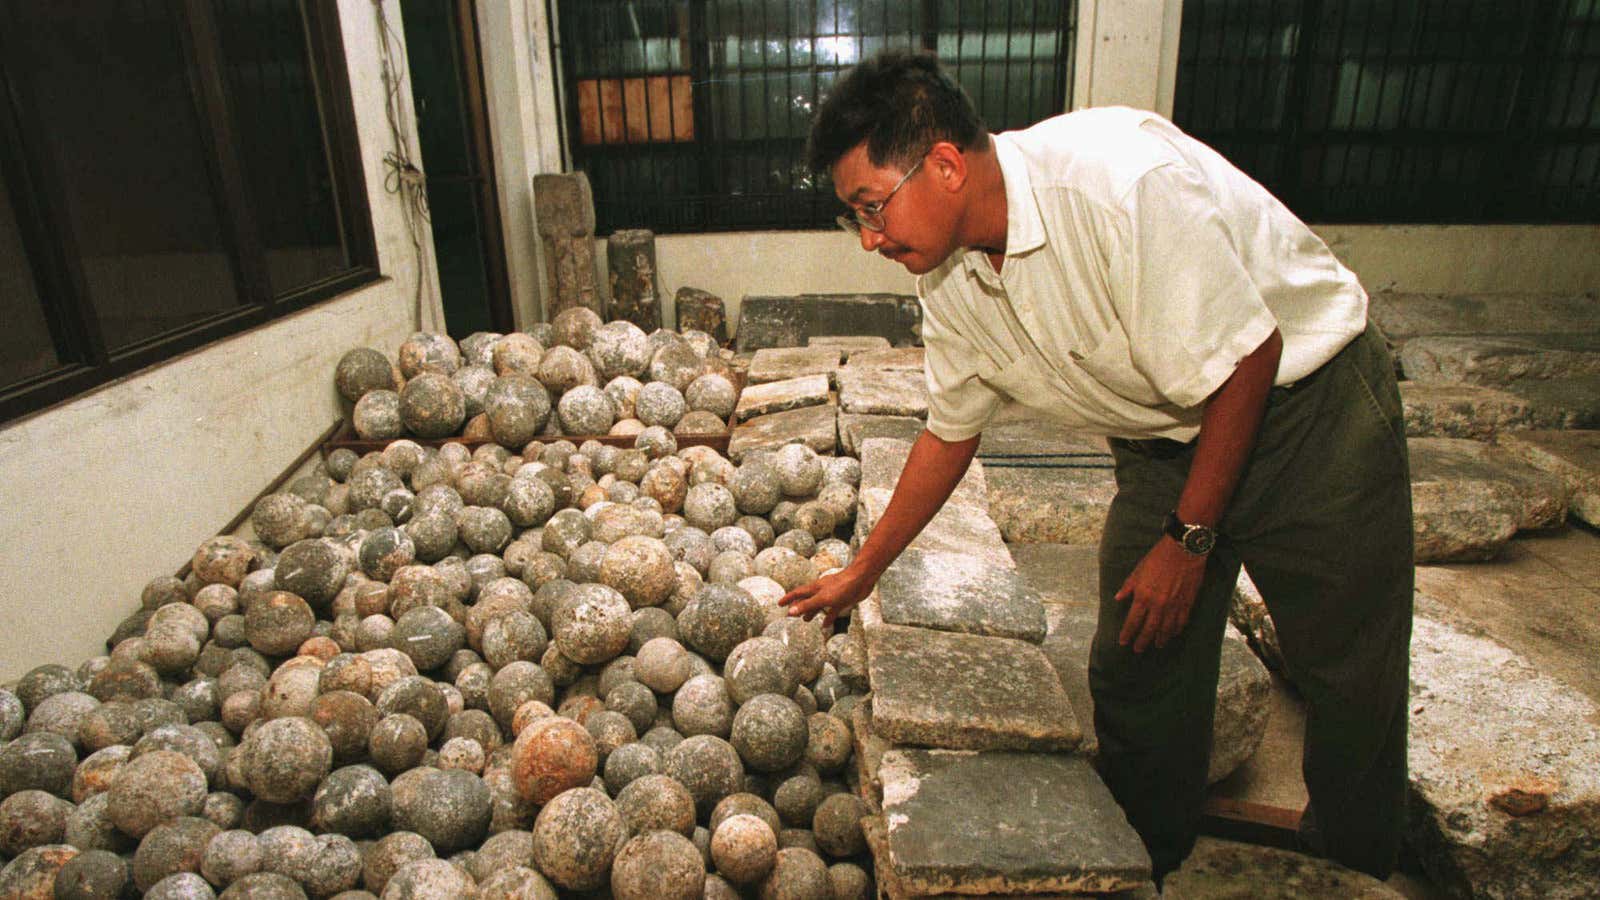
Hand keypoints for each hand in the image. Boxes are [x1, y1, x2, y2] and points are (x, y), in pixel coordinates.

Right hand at [779, 564, 878, 630]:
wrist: (861, 580)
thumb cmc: (842, 586)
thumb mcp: (822, 598)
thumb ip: (807, 605)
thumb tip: (790, 612)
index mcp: (814, 588)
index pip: (797, 593)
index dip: (788, 599)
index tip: (779, 604)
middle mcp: (821, 591)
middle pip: (806, 599)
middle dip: (798, 607)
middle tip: (790, 615)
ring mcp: (831, 595)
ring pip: (818, 605)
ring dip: (811, 612)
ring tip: (806, 620)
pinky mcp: (841, 600)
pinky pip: (832, 610)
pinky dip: (828, 617)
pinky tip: (825, 625)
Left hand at [1115, 537, 1208, 652]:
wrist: (1183, 551)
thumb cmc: (1158, 558)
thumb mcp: (1137, 571)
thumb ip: (1128, 587)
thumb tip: (1118, 598)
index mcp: (1143, 596)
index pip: (1133, 621)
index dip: (1127, 633)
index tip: (1123, 642)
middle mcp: (1158, 605)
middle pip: (1149, 629)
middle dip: (1142, 641)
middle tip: (1138, 650)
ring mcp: (1174, 605)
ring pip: (1166, 629)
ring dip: (1160, 639)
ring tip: (1157, 645)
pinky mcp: (1187, 603)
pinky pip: (1181, 621)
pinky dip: (1176, 629)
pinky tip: (1174, 633)